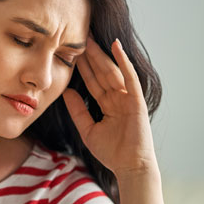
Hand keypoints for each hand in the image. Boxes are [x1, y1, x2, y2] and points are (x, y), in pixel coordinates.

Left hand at [63, 38, 157, 178]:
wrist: (130, 167)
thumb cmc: (112, 152)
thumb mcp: (87, 130)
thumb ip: (77, 111)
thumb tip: (66, 92)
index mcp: (108, 104)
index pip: (92, 81)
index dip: (82, 67)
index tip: (70, 51)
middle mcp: (119, 98)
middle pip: (101, 73)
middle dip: (90, 55)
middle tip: (78, 36)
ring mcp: (128, 98)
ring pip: (112, 71)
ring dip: (101, 54)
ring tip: (90, 38)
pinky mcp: (137, 100)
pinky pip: (129, 77)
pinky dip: (123, 61)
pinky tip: (116, 46)